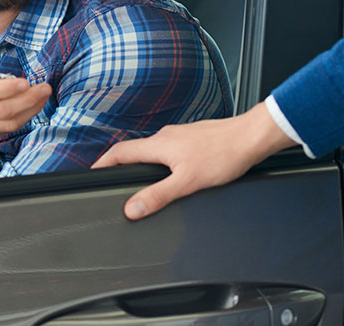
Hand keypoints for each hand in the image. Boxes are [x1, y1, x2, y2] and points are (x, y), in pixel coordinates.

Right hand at [0, 29, 51, 152]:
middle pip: (0, 111)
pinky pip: (6, 131)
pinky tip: (32, 106)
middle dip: (27, 100)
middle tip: (45, 88)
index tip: (26, 82)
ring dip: (30, 111)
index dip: (6, 89)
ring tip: (43, 96)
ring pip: (6, 124)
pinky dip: (22, 118)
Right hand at [91, 102, 294, 219]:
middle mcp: (166, 136)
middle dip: (120, 163)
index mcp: (159, 145)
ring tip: (139, 177)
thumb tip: (132, 208)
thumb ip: (158, 195)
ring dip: (142, 161)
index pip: (121, 152)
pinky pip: (169, 148)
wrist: (250, 138)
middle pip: (135, 149)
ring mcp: (181, 135)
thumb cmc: (223, 155)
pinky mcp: (194, 138)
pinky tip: (172, 170)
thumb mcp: (187, 182)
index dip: (104, 163)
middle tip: (112, 176)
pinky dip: (161, 159)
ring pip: (153, 148)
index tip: (93, 172)